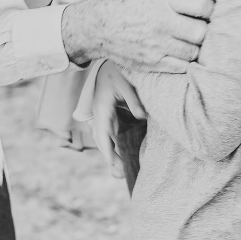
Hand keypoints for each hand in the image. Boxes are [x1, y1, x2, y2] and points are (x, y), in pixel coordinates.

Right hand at [61, 0, 213, 70]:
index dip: (208, 7)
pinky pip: (181, 67)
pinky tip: (179, 51)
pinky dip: (184, 60)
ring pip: (194, 52)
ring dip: (194, 46)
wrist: (93, 27)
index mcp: (162, 1)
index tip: (204, 8)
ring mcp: (157, 46)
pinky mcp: (152, 63)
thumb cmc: (119, 2)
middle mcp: (161, 24)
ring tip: (188, 39)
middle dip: (203, 29)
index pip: (203, 5)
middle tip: (198, 26)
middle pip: (202, 32)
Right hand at [91, 61, 145, 175]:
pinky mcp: (106, 116)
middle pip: (101, 141)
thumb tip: (142, 117)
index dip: (107, 150)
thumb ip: (134, 100)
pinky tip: (117, 158)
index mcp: (101, 109)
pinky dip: (110, 147)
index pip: (102, 133)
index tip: (113, 164)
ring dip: (109, 155)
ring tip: (120, 173)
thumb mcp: (126, 84)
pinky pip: (106, 135)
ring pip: (102, 140)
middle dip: (109, 158)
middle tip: (121, 174)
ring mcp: (101, 116)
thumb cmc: (116, 72)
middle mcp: (98, 115)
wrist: (106, 64)